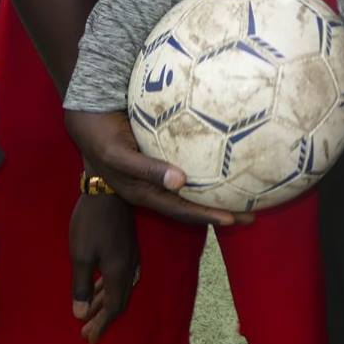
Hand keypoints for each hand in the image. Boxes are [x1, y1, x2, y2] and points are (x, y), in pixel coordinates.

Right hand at [63, 109, 249, 227]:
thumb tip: (180, 181)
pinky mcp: (163, 162)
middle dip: (220, 213)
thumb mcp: (119, 156)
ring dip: (217, 197)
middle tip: (253, 216)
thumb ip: (147, 169)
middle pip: (192, 206)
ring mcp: (159, 177)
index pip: (180, 210)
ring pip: (192, 192)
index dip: (205, 216)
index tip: (232, 219)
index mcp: (144, 194)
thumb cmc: (104, 139)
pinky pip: (190, 172)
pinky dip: (207, 175)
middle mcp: (155, 189)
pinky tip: (226, 167)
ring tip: (248, 197)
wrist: (91, 124)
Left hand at [69, 192, 138, 343]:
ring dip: (105, 302)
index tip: (88, 339)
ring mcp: (130, 255)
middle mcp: (129, 266)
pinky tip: (100, 285)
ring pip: (120, 288)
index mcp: (119, 272)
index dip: (101, 325)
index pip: (114, 307)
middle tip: (86, 331)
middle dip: (103, 318)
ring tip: (89, 312)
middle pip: (120, 300)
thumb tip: (81, 314)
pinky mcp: (127, 245)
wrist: (107, 187)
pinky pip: (121, 276)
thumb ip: (81, 286)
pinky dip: (109, 288)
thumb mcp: (80, 255)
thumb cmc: (91, 222)